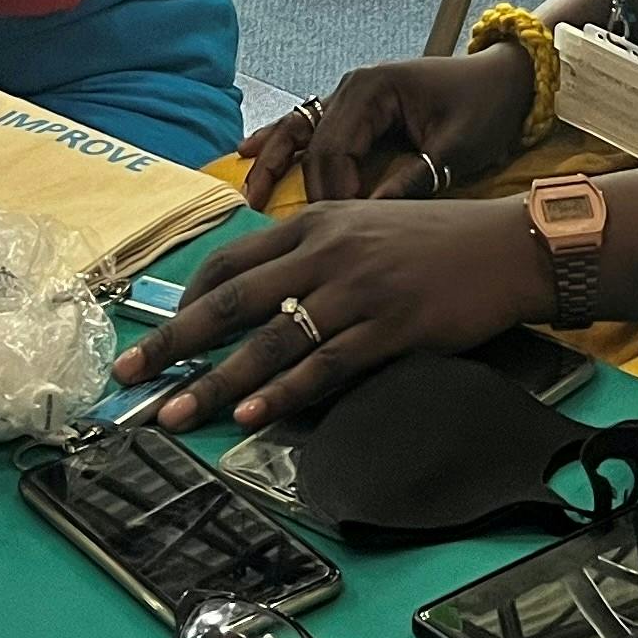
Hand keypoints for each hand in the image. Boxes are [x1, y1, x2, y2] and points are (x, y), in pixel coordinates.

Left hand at [116, 199, 548, 429]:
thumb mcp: (365, 226)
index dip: (186, 299)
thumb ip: (313, 253)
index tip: (155, 331)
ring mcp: (358, 289)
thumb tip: (262, 294)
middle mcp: (327, 250)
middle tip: (130, 375)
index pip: (231, 261)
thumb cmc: (436, 240)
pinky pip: (325, 365)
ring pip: (270, 340)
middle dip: (174, 341)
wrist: (507, 244)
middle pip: (232, 300)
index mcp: (315, 222)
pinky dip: (284, 392)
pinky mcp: (390, 326)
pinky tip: (253, 414)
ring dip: (216, 381)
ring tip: (176, 414)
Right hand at [235, 46, 533, 209]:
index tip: (338, 234)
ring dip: (271, 162)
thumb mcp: (456, 147)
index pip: (334, 148)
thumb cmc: (485, 108)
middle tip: (295, 237)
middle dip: (304, 189)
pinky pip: (307, 124)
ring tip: (247, 197)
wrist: (507, 81)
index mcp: (373, 90)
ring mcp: (348, 96)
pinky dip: (280, 140)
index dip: (331, 193)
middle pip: (312, 145)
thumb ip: (414, 178)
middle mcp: (351, 88)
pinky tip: (247, 153)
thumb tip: (371, 218)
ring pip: (297, 130)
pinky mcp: (355, 110)